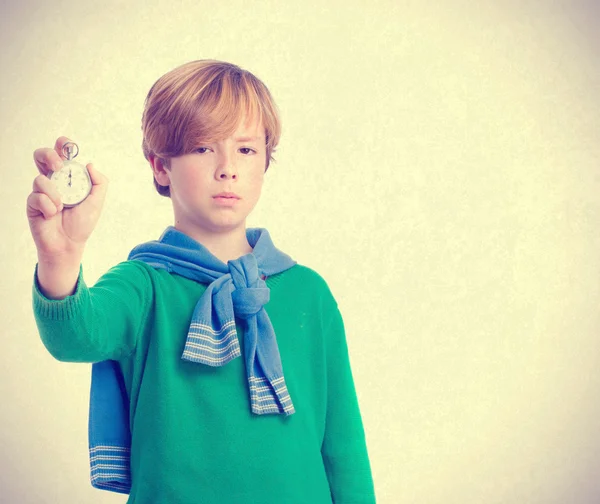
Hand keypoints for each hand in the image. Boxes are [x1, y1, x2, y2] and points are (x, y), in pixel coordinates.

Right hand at [27, 136, 108, 259]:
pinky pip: (37, 197)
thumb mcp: (96, 202)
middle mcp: (53, 181)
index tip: (67, 145)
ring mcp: (40, 191)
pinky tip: (53, 215)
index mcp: (68, 178)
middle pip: (41, 156)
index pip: (62, 154)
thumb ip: (99, 182)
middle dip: (48, 155)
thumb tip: (90, 164)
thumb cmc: (82, 223)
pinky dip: (49, 206)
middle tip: (59, 166)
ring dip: (54, 193)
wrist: (69, 244)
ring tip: (62, 206)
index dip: (62, 145)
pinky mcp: (32, 203)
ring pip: (40, 178)